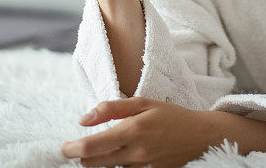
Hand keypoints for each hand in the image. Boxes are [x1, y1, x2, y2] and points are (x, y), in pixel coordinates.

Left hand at [61, 98, 218, 167]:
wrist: (201, 137)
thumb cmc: (170, 116)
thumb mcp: (142, 103)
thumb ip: (110, 109)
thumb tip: (82, 119)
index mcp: (132, 130)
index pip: (91, 147)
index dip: (72, 149)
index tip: (64, 147)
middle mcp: (136, 153)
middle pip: (93, 164)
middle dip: (81, 157)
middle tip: (77, 148)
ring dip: (100, 162)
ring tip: (103, 149)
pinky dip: (116, 167)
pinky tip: (119, 157)